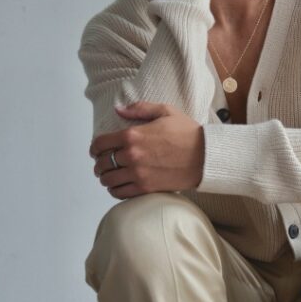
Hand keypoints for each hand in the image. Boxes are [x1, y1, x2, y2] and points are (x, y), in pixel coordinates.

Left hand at [90, 101, 204, 197]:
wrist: (206, 156)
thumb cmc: (188, 133)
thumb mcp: (165, 111)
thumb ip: (139, 109)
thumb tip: (119, 109)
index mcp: (132, 135)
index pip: (100, 144)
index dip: (94, 148)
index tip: (96, 151)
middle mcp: (132, 155)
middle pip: (102, 163)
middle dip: (99, 164)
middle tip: (103, 164)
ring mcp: (138, 174)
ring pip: (108, 180)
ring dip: (106, 178)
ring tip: (110, 176)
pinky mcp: (146, 188)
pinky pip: (120, 193)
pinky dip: (115, 190)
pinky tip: (119, 186)